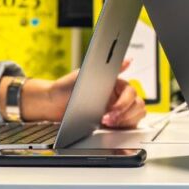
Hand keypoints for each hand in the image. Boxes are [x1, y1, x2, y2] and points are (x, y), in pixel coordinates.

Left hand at [18, 59, 145, 126]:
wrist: (52, 105)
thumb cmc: (66, 87)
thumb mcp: (83, 74)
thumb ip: (105, 68)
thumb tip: (128, 60)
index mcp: (115, 83)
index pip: (130, 91)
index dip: (124, 103)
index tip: (111, 110)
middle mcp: (118, 95)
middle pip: (137, 104)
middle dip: (124, 114)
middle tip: (106, 119)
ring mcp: (117, 109)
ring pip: (135, 115)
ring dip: (124, 121)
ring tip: (105, 123)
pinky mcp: (113, 122)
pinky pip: (127, 125)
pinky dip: (121, 127)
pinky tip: (107, 126)